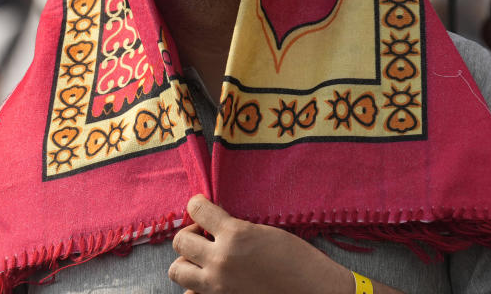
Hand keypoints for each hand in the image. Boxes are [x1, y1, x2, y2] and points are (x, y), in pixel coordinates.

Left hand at [168, 194, 402, 293]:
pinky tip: (213, 280)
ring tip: (205, 258)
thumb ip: (234, 228)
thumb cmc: (297, 258)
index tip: (203, 206)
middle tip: (207, 235)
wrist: (314, 291)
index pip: (196, 209)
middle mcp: (220, 261)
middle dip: (191, 233)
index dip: (197, 204)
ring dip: (187, 260)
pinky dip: (197, 286)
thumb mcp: (264, 232)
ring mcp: (218, 286)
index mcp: (234, 235)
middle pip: (180, 241)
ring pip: (177, 270)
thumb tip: (212, 226)